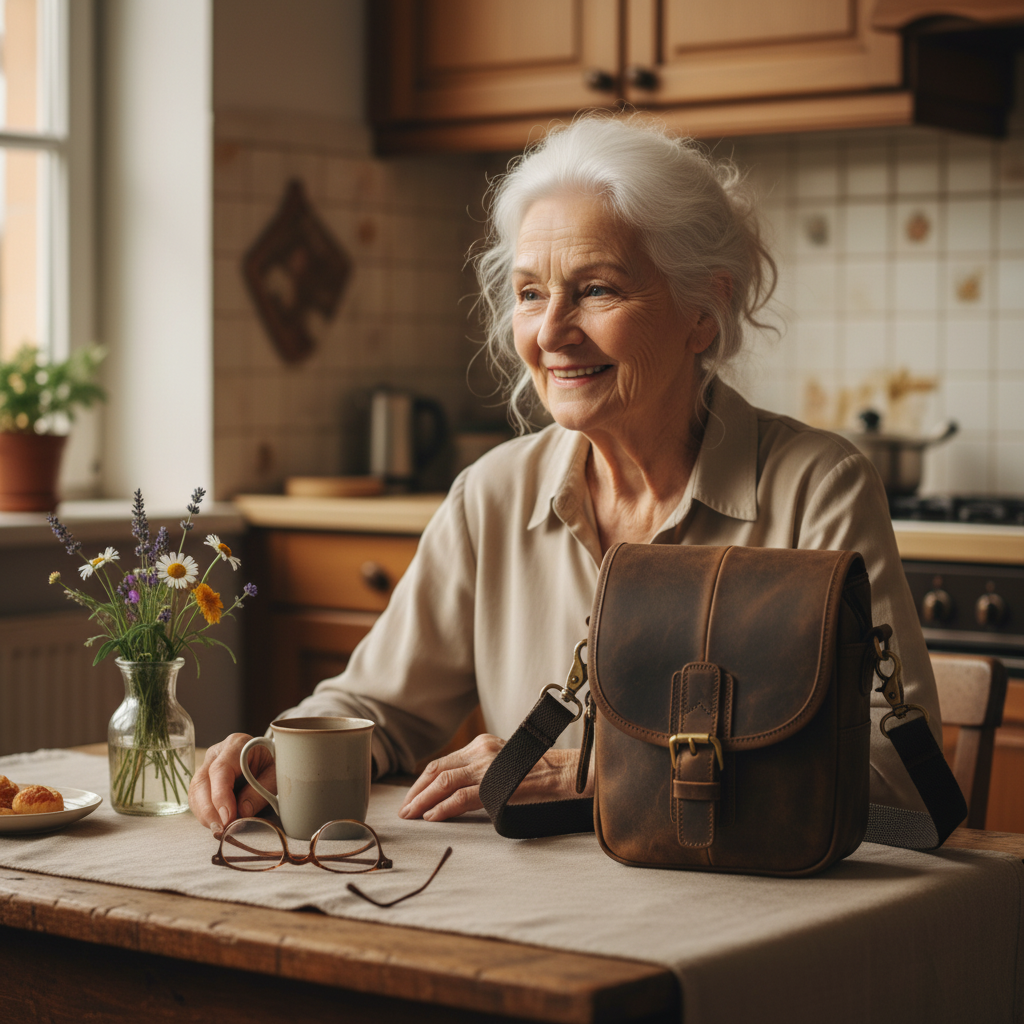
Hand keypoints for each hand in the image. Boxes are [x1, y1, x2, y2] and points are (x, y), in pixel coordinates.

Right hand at [188, 733, 276, 828]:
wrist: (269, 757)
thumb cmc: (273, 762)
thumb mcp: (275, 774)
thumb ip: (261, 791)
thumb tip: (243, 812)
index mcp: (236, 745)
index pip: (220, 769)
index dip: (221, 796)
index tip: (228, 817)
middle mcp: (217, 753)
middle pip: (202, 781)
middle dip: (209, 810)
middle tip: (221, 830)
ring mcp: (207, 765)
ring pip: (195, 791)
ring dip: (204, 815)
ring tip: (219, 830)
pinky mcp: (204, 779)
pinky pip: (196, 798)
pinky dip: (204, 814)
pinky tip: (215, 824)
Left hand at [398, 732, 587, 821]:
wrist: (566, 773)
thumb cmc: (539, 772)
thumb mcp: (505, 762)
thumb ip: (483, 770)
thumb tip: (458, 789)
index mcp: (481, 744)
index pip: (442, 762)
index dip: (422, 782)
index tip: (412, 797)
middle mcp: (481, 750)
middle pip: (437, 770)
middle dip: (416, 791)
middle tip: (404, 809)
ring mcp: (488, 765)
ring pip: (445, 782)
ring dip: (423, 800)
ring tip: (411, 815)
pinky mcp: (497, 782)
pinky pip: (462, 796)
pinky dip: (444, 807)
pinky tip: (433, 816)